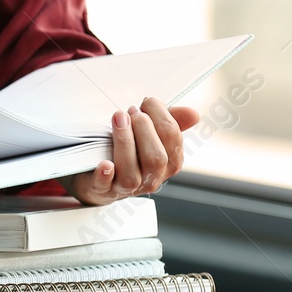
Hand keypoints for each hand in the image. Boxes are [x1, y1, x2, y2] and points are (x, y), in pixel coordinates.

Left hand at [63, 97, 198, 204]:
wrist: (97, 176)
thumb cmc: (128, 151)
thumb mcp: (150, 135)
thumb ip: (170, 123)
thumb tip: (193, 114)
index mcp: (168, 164)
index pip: (172, 139)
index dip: (160, 115)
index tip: (146, 102)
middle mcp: (151, 180)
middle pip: (156, 158)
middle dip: (144, 128)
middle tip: (131, 110)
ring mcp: (126, 188)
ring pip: (131, 173)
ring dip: (125, 141)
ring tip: (118, 117)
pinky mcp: (101, 189)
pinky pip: (105, 186)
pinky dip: (105, 175)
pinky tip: (105, 163)